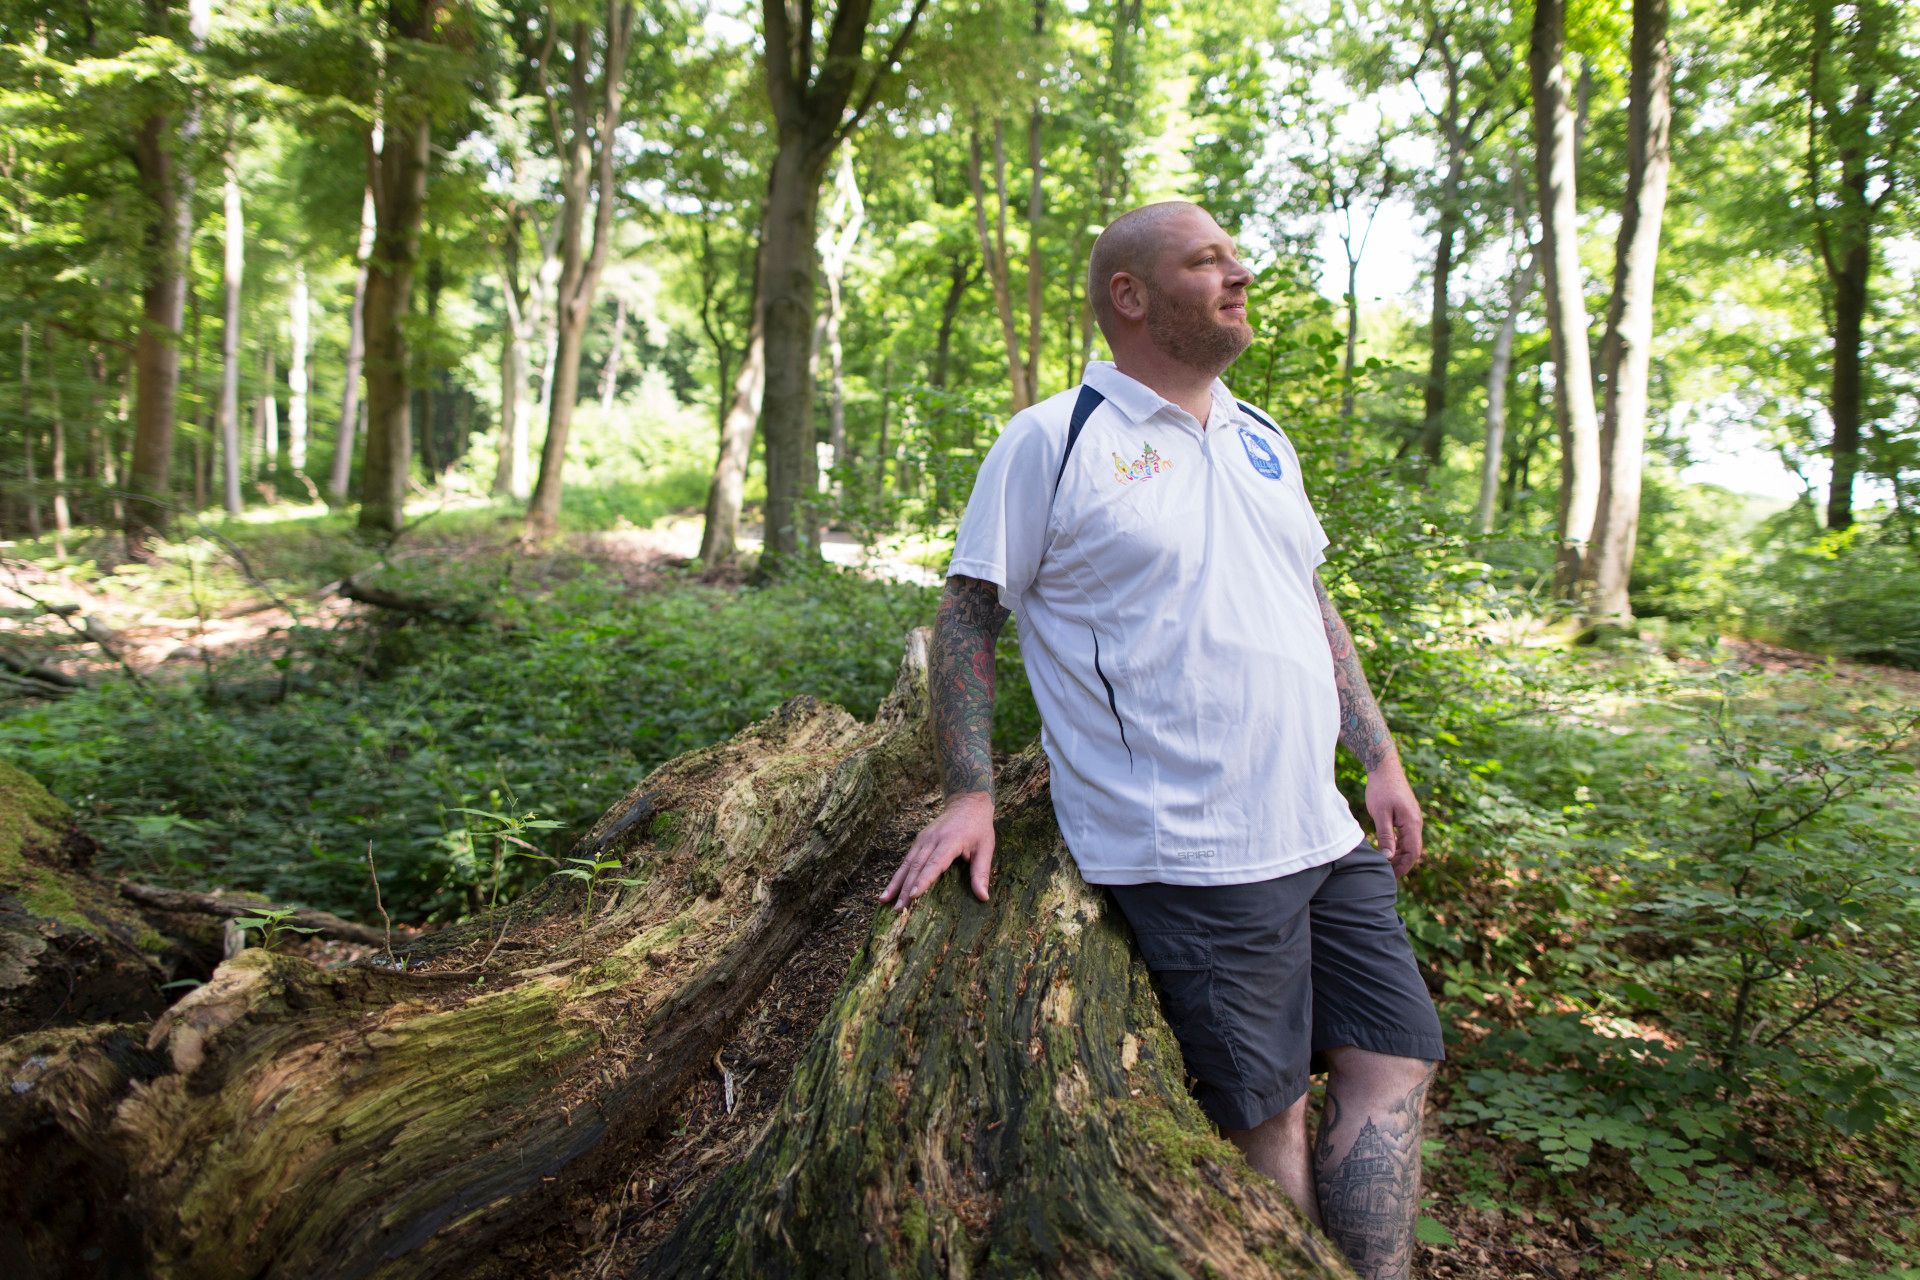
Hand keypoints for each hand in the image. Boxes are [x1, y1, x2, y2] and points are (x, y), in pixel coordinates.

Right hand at [881, 791, 994, 910]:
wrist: (967, 803)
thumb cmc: (978, 828)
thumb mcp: (986, 848)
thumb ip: (981, 873)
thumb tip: (983, 897)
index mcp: (950, 841)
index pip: (935, 863)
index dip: (924, 879)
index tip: (914, 895)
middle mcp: (932, 839)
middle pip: (916, 866)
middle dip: (906, 889)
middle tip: (898, 909)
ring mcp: (923, 839)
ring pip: (907, 863)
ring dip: (896, 883)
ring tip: (884, 901)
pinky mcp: (919, 841)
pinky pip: (906, 860)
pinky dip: (897, 875)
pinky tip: (890, 889)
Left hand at [1365, 762, 1423, 878]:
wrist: (1384, 767)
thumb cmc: (1381, 789)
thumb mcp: (1380, 814)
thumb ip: (1385, 836)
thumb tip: (1388, 857)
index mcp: (1412, 823)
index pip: (1413, 852)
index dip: (1403, 867)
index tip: (1391, 877)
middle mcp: (1416, 822)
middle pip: (1413, 850)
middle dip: (1402, 864)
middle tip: (1386, 874)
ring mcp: (1412, 818)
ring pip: (1409, 843)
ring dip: (1400, 855)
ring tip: (1386, 865)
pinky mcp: (1406, 814)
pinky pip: (1406, 835)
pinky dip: (1398, 845)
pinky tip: (1387, 850)